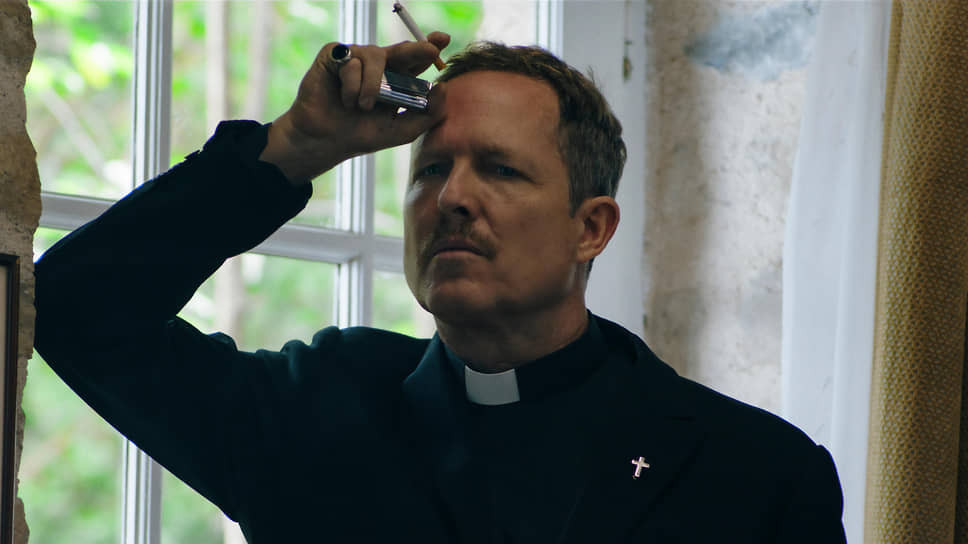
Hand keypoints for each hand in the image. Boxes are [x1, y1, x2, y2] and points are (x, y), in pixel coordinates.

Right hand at [260, 33, 450, 183]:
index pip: (417, 60)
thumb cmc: (362, 135)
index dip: (430, 46)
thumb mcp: (402, 130)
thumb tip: (443, 87)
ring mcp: (356, 58)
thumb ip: (427, 113)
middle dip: (417, 48)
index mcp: (396, 79)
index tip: (444, 40)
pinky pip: (351, 62)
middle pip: (403, 49)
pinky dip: (351, 86)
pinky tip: (344, 100)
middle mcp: (378, 65)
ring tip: (362, 107)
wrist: (327, 141)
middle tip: (430, 50)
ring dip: (372, 86)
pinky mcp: (334, 56)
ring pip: (375, 56)